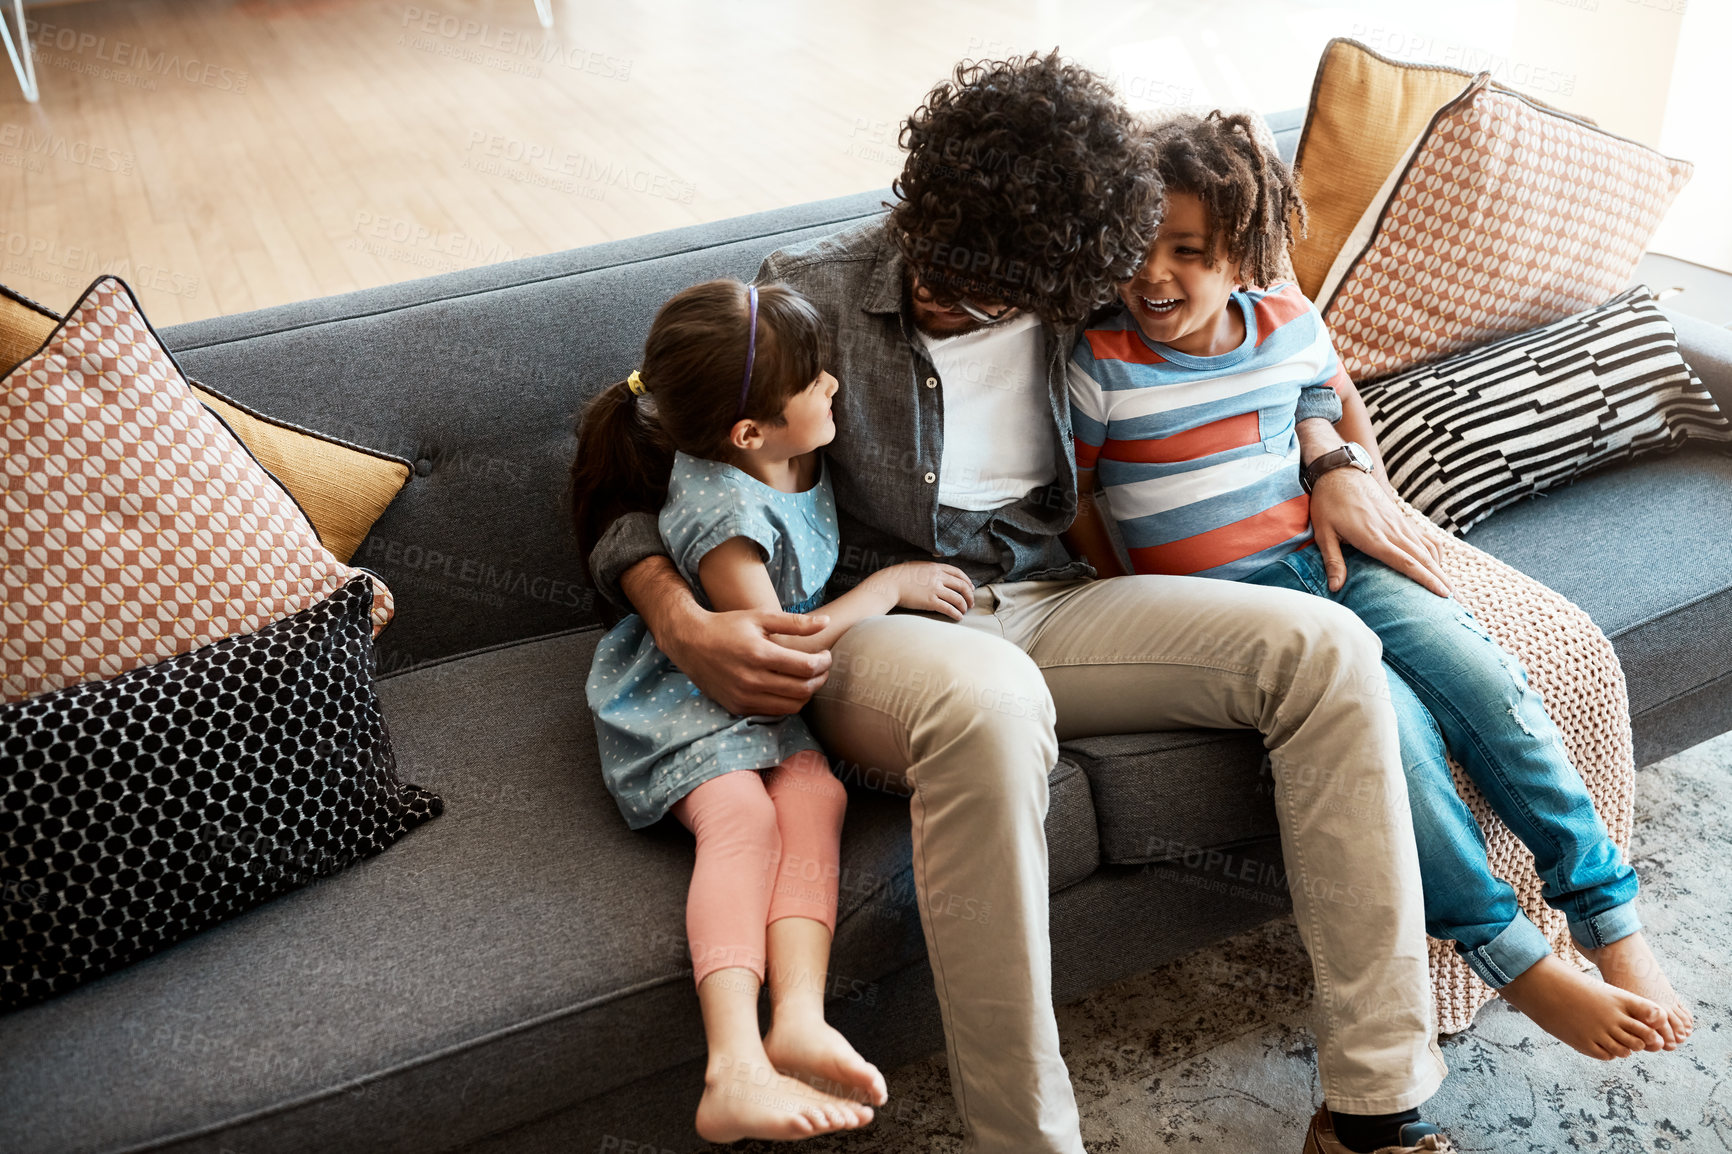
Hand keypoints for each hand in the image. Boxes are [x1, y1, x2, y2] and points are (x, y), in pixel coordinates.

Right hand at [662, 605, 832, 714]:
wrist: (690, 643)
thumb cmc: (727, 626)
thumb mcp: (760, 617)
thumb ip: (795, 623)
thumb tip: (826, 624)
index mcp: (759, 654)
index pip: (806, 667)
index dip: (824, 662)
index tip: (825, 655)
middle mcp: (752, 680)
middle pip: (803, 689)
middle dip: (820, 678)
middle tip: (821, 667)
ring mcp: (744, 697)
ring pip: (792, 706)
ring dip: (807, 693)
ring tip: (807, 678)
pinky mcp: (738, 707)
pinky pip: (774, 712)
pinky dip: (788, 702)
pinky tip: (788, 687)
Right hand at [874, 562, 975, 619]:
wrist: (889, 584)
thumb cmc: (900, 576)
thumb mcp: (918, 566)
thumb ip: (930, 569)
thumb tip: (938, 574)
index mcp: (935, 567)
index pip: (958, 573)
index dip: (967, 581)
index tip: (971, 587)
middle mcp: (938, 577)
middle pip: (962, 586)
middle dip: (969, 595)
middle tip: (971, 602)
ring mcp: (935, 589)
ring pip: (957, 598)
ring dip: (964, 606)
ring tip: (964, 611)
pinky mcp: (930, 602)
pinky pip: (948, 608)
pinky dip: (956, 613)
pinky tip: (958, 617)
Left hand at [1309, 466, 1451, 596]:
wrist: (1340, 471)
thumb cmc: (1329, 503)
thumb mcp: (1323, 532)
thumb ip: (1333, 561)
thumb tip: (1336, 587)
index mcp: (1374, 538)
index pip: (1407, 563)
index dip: (1426, 580)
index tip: (1443, 594)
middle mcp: (1393, 531)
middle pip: (1423, 559)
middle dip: (1441, 579)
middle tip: (1456, 600)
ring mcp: (1400, 523)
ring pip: (1426, 548)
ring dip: (1440, 568)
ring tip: (1451, 587)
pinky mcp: (1401, 518)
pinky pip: (1424, 536)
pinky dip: (1435, 551)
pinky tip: (1438, 564)